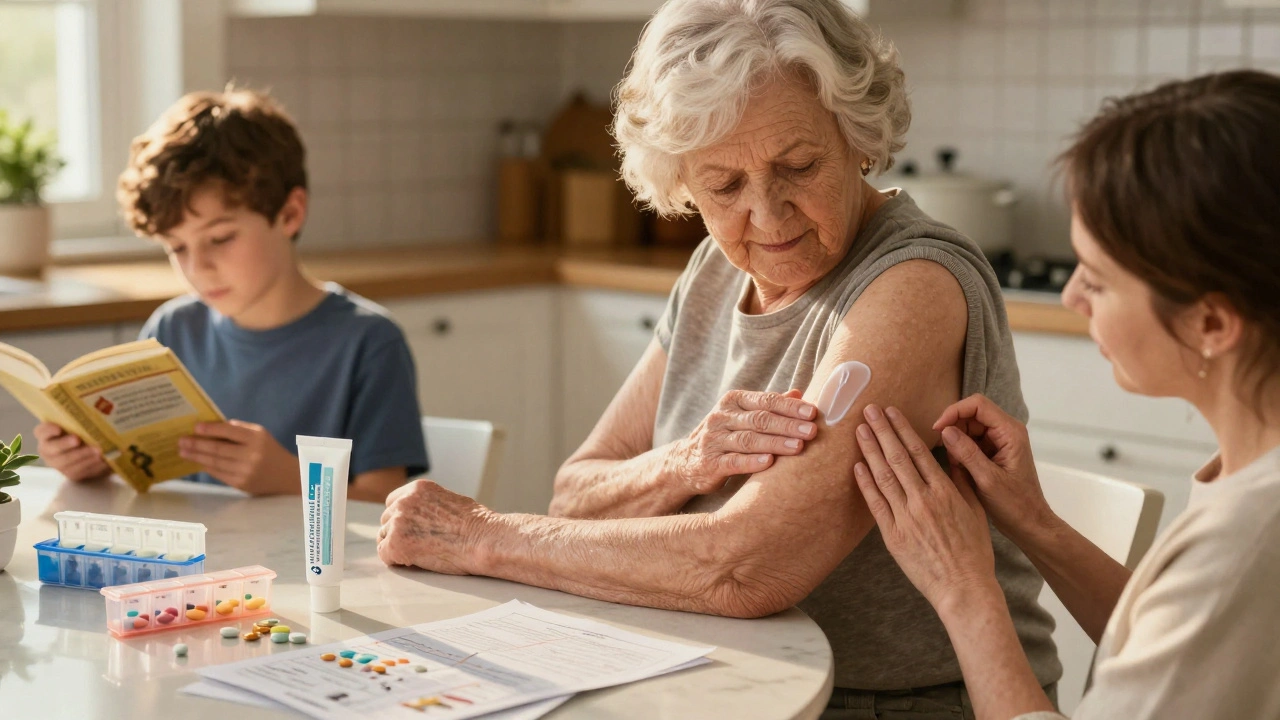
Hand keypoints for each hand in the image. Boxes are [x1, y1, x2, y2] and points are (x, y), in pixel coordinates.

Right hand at [33, 422, 110, 482]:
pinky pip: (81, 472)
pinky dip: (93, 466)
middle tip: (77, 439)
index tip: (58, 428)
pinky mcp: (73, 475)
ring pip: (67, 463)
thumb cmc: (84, 430)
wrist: (93, 449)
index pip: (41, 431)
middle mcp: (48, 451)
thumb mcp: (80, 421)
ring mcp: (59, 465)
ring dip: (82, 457)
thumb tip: (86, 404)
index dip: (48, 430)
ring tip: (97, 451)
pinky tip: (103, 460)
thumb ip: (79, 416)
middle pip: (52, 449)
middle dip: (65, 444)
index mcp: (46, 435)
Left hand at [178, 421, 296, 494]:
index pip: (229, 431)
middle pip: (218, 448)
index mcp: (257, 438)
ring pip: (215, 462)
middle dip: (197, 444)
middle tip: (181, 441)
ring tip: (183, 452)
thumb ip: (239, 429)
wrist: (288, 476)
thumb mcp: (261, 434)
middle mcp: (251, 455)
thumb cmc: (270, 451)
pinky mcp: (241, 484)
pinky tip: (197, 462)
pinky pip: (218, 473)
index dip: (211, 429)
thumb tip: (212, 427)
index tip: (195, 427)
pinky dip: (206, 467)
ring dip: (196, 456)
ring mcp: (245, 471)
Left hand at [377, 479, 490, 574]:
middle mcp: (404, 502)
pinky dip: (397, 561)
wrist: (483, 539)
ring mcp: (398, 522)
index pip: (393, 502)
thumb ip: (428, 505)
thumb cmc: (476, 525)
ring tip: (420, 554)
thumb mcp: (449, 501)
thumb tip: (421, 518)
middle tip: (419, 545)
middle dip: (399, 533)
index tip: (412, 529)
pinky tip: (415, 562)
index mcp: (417, 489)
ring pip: (384, 537)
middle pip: (386, 520)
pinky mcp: (396, 544)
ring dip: (397, 547)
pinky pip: (384, 555)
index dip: (401, 518)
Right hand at [672, 389, 818, 494]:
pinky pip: (733, 461)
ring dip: (775, 443)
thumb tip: (799, 393)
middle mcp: (721, 417)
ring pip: (748, 440)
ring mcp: (713, 440)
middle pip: (759, 420)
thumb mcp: (743, 416)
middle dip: (788, 425)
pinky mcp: (709, 463)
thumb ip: (769, 406)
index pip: (765, 400)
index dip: (790, 406)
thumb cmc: (724, 436)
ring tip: (799, 447)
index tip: (813, 412)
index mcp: (733, 401)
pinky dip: (751, 462)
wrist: (685, 461)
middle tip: (812, 431)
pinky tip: (769, 463)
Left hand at [853, 404, 998, 609]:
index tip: (891, 411)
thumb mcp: (975, 511)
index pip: (919, 451)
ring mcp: (906, 518)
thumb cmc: (974, 551)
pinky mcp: (893, 536)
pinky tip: (857, 466)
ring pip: (883, 476)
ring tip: (859, 430)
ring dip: (870, 450)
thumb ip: (962, 481)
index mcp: (945, 491)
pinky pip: (875, 505)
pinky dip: (865, 484)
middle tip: (868, 410)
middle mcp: (924, 500)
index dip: (902, 429)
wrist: (964, 588)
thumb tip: (954, 455)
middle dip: (882, 430)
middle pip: (897, 457)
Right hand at [933, 394, 1054, 541]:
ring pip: (969, 428)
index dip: (954, 412)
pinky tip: (962, 470)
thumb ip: (966, 453)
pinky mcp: (994, 452)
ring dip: (957, 443)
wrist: (1029, 524)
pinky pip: (971, 442)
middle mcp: (1006, 431)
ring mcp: (1000, 441)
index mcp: (1010, 432)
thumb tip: (945, 430)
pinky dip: (961, 453)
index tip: (937, 429)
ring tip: (957, 466)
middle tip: (946, 453)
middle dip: (954, 430)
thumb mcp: (987, 479)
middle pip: (971, 414)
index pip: (977, 405)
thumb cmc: (1014, 504)